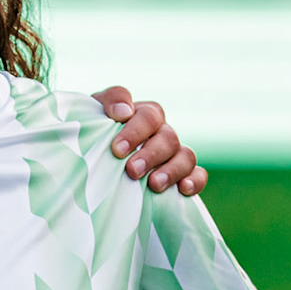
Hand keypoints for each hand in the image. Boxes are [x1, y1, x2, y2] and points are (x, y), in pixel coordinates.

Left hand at [92, 86, 206, 194]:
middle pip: (168, 139)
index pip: (149, 117)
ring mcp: (175, 155)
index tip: (117, 150)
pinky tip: (184, 189)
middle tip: (132, 171)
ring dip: (172, 170)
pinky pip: (198, 175)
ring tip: (154, 185)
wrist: (92, 158)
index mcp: (145, 115)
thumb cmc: (94, 133)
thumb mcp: (94, 111)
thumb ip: (110, 100)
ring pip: (186, 156)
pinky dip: (195, 180)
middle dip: (151, 155)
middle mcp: (163, 133)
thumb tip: (125, 111)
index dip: (136, 132)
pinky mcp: (182, 175)